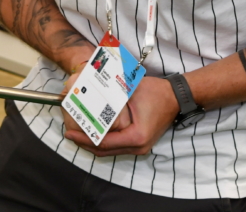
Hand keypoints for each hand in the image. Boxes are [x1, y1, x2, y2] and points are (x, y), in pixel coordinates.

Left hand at [63, 76, 177, 156]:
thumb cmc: (156, 93)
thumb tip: (88, 97)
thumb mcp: (130, 92)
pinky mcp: (140, 144)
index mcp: (136, 137)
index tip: (69, 134)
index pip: (103, 143)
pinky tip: (93, 134)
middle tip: (70, 135)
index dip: (84, 139)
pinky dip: (104, 142)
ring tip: (78, 135)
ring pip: (110, 151)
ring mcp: (140, 148)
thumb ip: (111, 98)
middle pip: (105, 151)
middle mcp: (138, 147)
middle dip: (85, 144)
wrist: (176, 97)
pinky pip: (117, 147)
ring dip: (94, 144)